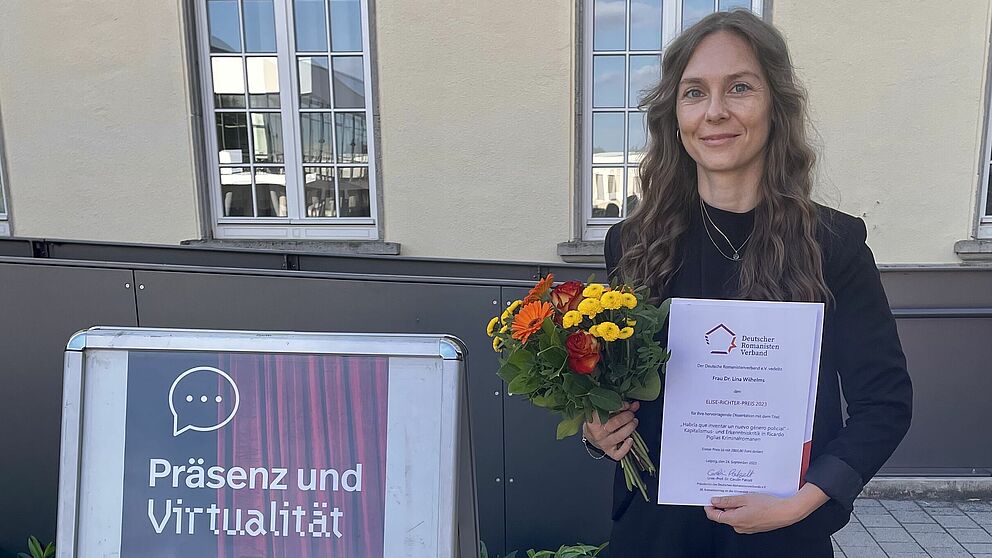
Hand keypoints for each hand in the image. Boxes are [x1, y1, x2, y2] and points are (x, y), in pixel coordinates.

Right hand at [582, 401, 639, 459]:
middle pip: (614, 424)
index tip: (626, 405)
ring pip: (619, 436)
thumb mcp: (605, 412)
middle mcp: (598, 433)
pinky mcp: (609, 452)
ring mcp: (604, 443)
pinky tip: (631, 440)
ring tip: (634, 422)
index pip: (606, 412)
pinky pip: (618, 453)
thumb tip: (635, 405)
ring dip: (630, 428)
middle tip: (631, 414)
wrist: (591, 435)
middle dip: (626, 417)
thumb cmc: (598, 422)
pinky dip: (626, 447)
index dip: (619, 407)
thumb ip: (620, 407)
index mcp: (593, 421)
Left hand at [704, 484, 827, 533]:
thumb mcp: (745, 498)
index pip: (714, 516)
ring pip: (734, 516)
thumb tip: (714, 501)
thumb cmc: (768, 505)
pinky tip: (748, 501)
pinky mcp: (754, 526)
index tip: (708, 499)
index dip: (709, 507)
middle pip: (724, 515)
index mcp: (735, 520)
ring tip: (739, 494)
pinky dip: (741, 510)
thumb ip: (728, 501)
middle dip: (723, 504)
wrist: (786, 512)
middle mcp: (739, 527)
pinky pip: (742, 518)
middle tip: (725, 492)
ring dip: (733, 506)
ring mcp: (747, 528)